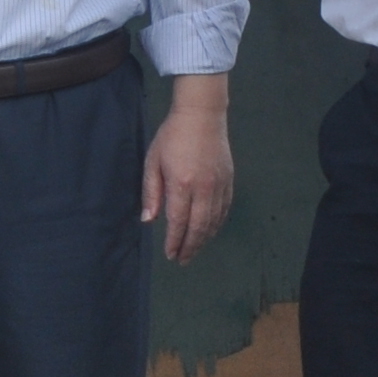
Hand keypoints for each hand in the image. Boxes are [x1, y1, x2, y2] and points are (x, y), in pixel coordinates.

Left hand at [142, 84, 234, 263]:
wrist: (202, 116)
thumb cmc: (171, 137)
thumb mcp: (153, 162)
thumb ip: (151, 193)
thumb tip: (148, 220)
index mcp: (182, 184)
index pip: (179, 222)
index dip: (174, 241)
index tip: (170, 254)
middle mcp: (204, 189)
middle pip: (199, 227)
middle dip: (190, 246)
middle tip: (182, 260)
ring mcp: (220, 185)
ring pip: (214, 221)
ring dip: (204, 239)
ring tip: (193, 250)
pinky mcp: (229, 181)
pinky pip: (225, 209)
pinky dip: (217, 224)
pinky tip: (209, 231)